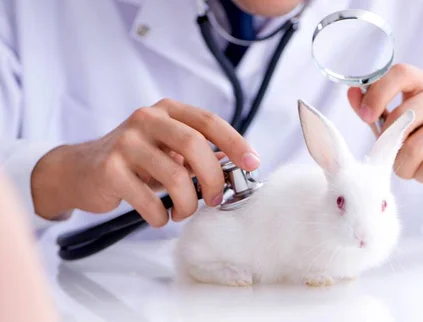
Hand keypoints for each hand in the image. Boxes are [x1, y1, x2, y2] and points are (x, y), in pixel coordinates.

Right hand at [31, 99, 259, 226]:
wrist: (79, 171)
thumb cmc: (134, 162)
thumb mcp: (167, 150)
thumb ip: (197, 155)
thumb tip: (236, 169)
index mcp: (167, 110)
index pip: (209, 121)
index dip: (235, 143)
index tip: (253, 164)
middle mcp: (146, 119)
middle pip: (195, 146)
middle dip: (213, 178)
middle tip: (214, 199)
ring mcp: (126, 142)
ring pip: (175, 176)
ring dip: (187, 204)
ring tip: (183, 212)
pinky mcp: (109, 169)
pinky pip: (149, 200)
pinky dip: (160, 217)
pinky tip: (159, 218)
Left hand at [348, 64, 422, 222]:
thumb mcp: (395, 124)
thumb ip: (374, 109)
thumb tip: (353, 92)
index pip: (401, 73)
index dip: (378, 94)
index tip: (366, 116)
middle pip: (404, 115)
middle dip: (389, 143)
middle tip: (391, 155)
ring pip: (416, 147)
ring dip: (404, 166)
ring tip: (410, 166)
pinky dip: (422, 176)